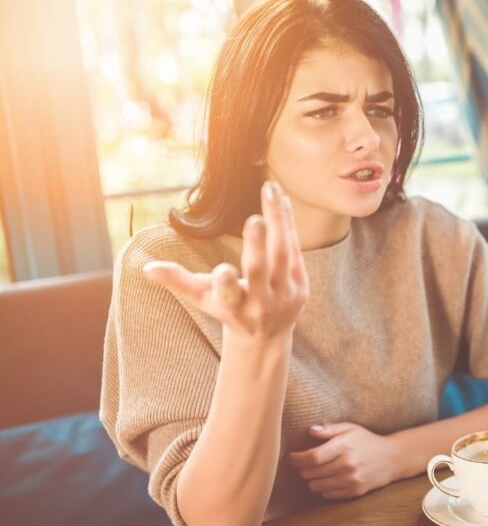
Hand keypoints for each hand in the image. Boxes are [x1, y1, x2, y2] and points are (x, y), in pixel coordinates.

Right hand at [143, 181, 308, 342]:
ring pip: (282, 255)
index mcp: (233, 308)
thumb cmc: (228, 310)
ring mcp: (285, 295)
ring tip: (270, 189)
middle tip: (255, 220)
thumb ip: (179, 281)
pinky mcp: (302, 286)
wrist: (267, 335)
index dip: (226, 284)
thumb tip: (148, 268)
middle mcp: (261, 304)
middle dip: (257, 247)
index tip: (222, 270)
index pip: (229, 296)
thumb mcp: (202, 298)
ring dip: (277, 221)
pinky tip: (281, 199)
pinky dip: (288, 224)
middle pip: (259, 273)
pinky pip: (294, 250)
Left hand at [288, 423, 404, 499]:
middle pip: (311, 473)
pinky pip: (327, 494)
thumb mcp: (351, 428)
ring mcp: (351, 480)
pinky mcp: (354, 492)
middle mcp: (347, 464)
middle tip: (304, 464)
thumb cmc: (368, 441)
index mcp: (344, 446)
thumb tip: (310, 430)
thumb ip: (330, 429)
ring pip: (315, 486)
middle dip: (302, 469)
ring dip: (311, 480)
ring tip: (316, 472)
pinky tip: (329, 480)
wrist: (393, 458)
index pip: (312, 457)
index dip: (297, 459)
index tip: (291, 457)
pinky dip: (323, 488)